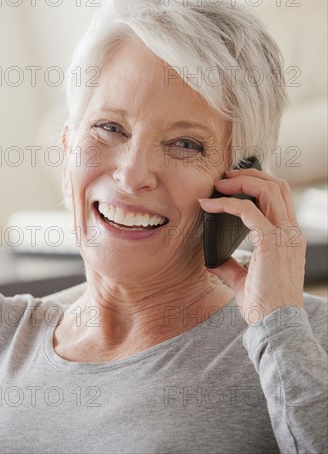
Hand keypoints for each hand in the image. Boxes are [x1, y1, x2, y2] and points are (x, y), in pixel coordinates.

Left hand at [199, 168, 305, 324]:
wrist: (275, 326)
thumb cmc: (264, 307)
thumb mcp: (246, 280)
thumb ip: (233, 267)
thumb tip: (214, 259)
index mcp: (290, 237)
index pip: (280, 197)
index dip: (258, 184)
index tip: (233, 184)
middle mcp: (291, 232)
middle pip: (277, 185)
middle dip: (250, 174)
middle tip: (225, 177)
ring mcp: (284, 235)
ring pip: (267, 189)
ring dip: (240, 181)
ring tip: (218, 184)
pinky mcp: (271, 241)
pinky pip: (246, 210)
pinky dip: (225, 204)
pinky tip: (208, 206)